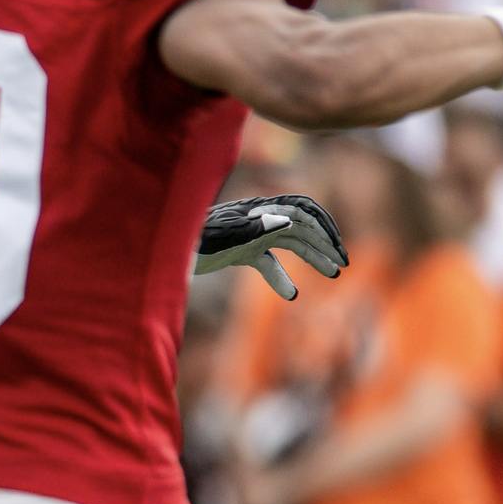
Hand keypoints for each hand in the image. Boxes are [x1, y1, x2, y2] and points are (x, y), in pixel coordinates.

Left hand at [195, 195, 347, 300]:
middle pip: (300, 225)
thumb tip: (288, 220)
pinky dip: (282, 275)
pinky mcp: (239, 250)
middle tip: (342, 264)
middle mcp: (255, 218)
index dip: (322, 225)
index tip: (337, 247)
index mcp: (255, 209)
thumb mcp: (221, 235)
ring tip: (334, 273)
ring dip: (313, 256)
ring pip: (290, 242)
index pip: (300, 210)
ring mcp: (248, 234)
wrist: (160, 249)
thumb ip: (253, 227)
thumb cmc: (189, 240)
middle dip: (324, 242)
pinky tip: (292, 294)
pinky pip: (268, 261)